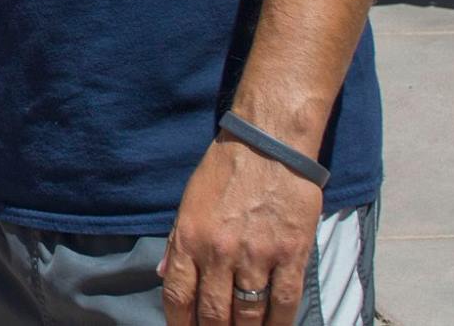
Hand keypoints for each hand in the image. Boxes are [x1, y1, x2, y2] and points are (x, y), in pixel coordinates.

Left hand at [160, 135, 323, 324]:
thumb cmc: (225, 171)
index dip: (179, 323)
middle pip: (213, 313)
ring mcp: (257, 256)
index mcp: (189, 238)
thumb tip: (162, 274)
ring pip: (248, 314)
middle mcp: (219, 252)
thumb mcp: (189, 202)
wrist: (269, 145)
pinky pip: (285, 303)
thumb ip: (176, 242)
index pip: (178, 295)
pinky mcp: (291, 255)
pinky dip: (278, 324)